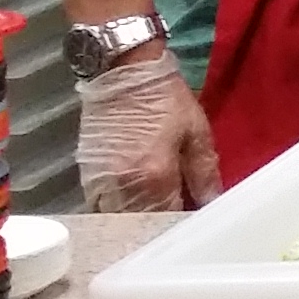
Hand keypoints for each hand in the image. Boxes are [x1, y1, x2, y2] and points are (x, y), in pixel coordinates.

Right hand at [77, 51, 217, 212]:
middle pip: (139, 224)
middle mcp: (122, 186)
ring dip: (136, 220)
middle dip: (158, 226)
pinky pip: (101, 206)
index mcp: (154, 176)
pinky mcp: (86, 174)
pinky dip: (118, 209)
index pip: (168, 218)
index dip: (182, 224)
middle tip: (175, 219)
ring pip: (117, 219)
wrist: (124, 73)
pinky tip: (135, 201)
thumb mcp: (196, 133)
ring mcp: (99, 182)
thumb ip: (204, 172)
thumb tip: (212, 202)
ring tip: (155, 213)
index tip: (194, 223)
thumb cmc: (165, 100)